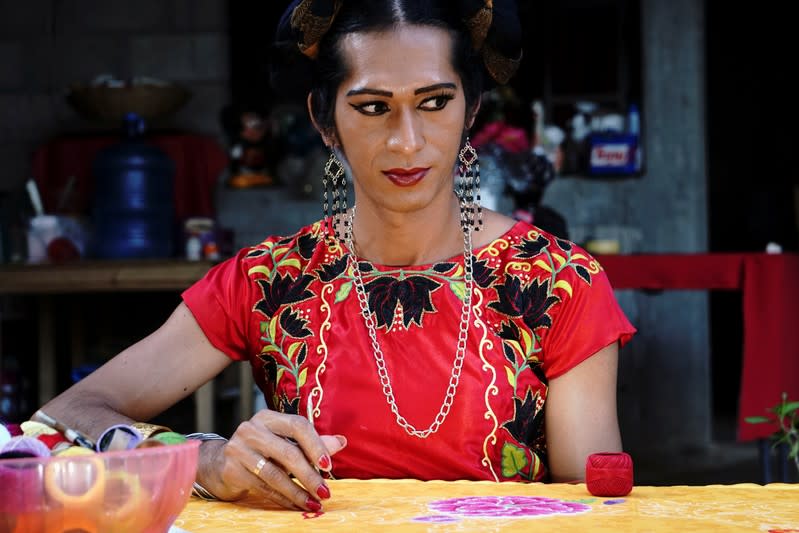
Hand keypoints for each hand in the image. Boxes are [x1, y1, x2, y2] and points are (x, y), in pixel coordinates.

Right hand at [202, 409, 346, 510]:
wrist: (220, 463)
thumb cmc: (261, 450)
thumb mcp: (285, 441)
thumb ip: (311, 442)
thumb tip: (341, 441)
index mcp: (268, 418)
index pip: (297, 425)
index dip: (315, 444)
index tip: (328, 465)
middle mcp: (251, 429)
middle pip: (287, 452)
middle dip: (310, 475)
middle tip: (325, 492)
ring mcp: (238, 449)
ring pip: (275, 474)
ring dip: (298, 492)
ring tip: (314, 503)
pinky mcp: (231, 470)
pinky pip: (263, 488)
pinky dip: (282, 498)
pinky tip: (295, 504)